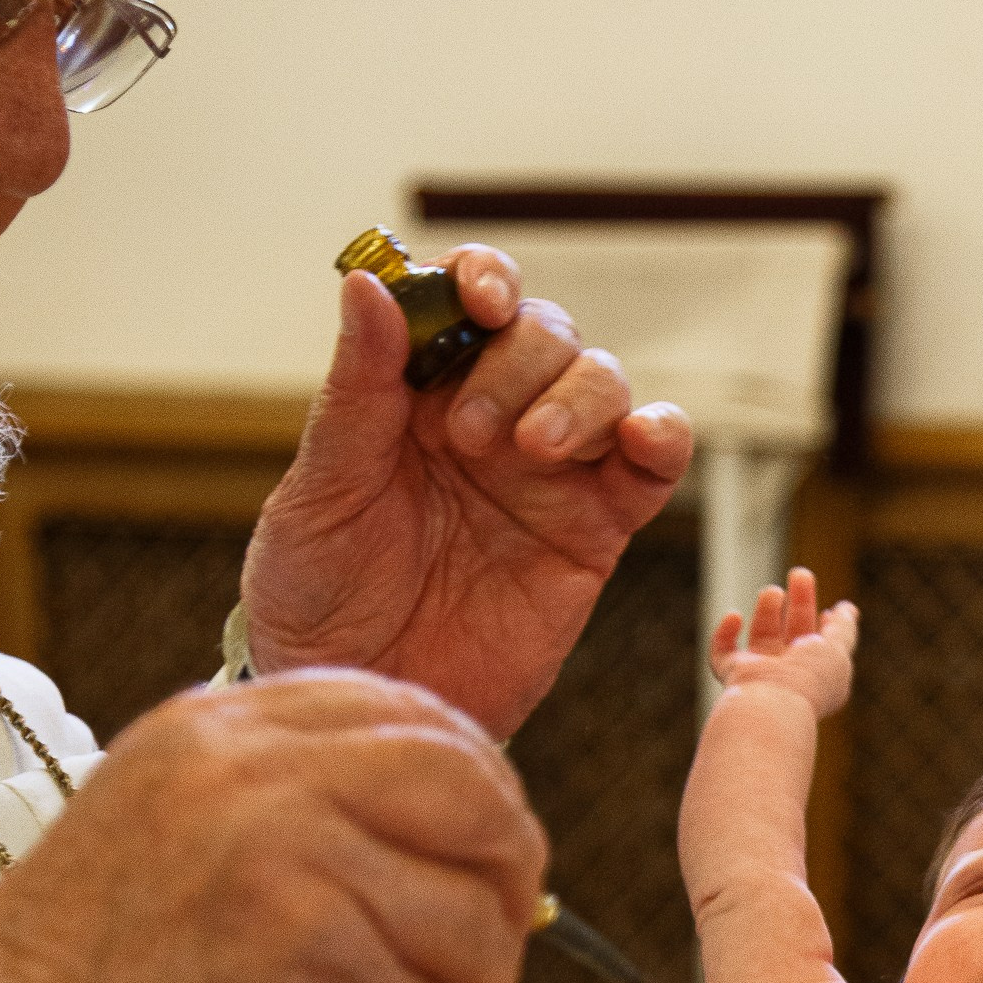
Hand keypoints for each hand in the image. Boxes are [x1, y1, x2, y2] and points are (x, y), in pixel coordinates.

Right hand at [0, 674, 546, 982]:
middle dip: (507, 885)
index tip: (489, 854)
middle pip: (476, 805)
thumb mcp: (172, 824)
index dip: (483, 793)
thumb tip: (467, 829)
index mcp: (225, 735)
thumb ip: (302, 801)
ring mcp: (297, 882)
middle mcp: (262, 788)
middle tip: (487, 949)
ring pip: (476, 930)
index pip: (416, 719)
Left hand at [241, 246, 693, 740]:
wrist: (366, 704)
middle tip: (469, 433)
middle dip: (519, 361)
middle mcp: (490, 419)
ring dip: (579, 396)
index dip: (483, 279)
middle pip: (545, 333)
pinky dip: (662, 435)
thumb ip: (356, 392)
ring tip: (531, 450)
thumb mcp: (319, 493)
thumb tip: (368, 283)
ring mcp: (550, 475)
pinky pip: (654, 464)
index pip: (467, 300)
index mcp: (415, 395)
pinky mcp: (596, 531)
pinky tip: (637, 441)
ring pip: (604, 383)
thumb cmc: (319, 603)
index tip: (476, 300)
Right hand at [709, 568, 857, 719]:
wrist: (772, 702)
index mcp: (816, 674)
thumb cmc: (808, 678)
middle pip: (793, 631)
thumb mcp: (836, 650)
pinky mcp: (733, 674)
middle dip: (800, 601)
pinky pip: (722, 651)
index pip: (820, 645)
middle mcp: (788, 674)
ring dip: (767, 608)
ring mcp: (759, 674)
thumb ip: (843, 629)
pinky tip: (735, 617)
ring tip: (773, 592)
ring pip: (762, 635)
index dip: (824, 625)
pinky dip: (724, 632)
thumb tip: (848, 609)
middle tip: (800, 573)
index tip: (828, 610)